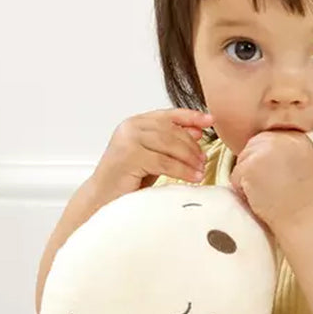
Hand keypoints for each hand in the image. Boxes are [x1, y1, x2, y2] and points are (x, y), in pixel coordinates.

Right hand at [91, 108, 213, 197]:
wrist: (102, 199)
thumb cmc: (127, 179)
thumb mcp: (153, 156)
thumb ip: (170, 142)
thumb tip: (198, 131)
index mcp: (135, 123)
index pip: (168, 115)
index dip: (191, 116)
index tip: (211, 120)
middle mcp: (130, 127)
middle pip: (171, 130)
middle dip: (192, 145)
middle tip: (204, 160)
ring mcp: (128, 140)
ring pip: (169, 145)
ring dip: (189, 158)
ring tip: (201, 171)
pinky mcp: (129, 157)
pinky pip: (164, 162)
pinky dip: (182, 171)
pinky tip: (193, 178)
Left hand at [229, 130, 312, 231]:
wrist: (302, 219)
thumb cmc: (302, 200)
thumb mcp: (304, 164)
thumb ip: (287, 150)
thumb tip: (263, 148)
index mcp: (297, 137)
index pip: (268, 138)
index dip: (267, 160)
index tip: (278, 176)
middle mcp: (282, 138)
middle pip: (252, 146)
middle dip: (256, 167)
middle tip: (272, 186)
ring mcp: (265, 150)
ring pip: (242, 160)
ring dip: (249, 179)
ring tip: (269, 192)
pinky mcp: (251, 165)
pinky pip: (236, 175)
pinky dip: (243, 190)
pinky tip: (261, 198)